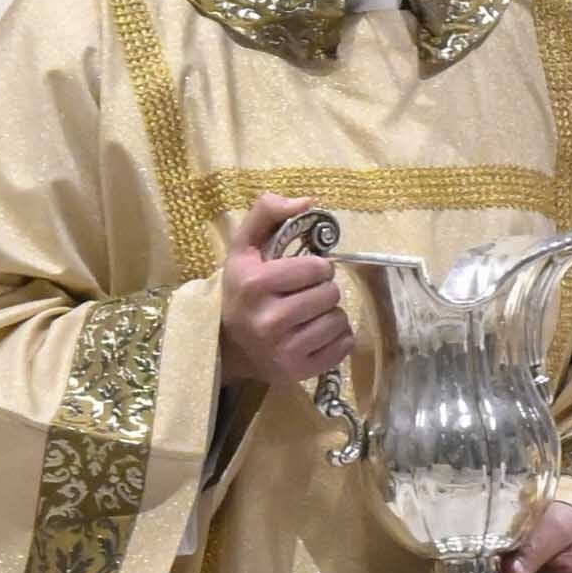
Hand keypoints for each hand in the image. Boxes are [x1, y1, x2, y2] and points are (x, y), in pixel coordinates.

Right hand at [215, 206, 352, 399]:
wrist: (227, 346)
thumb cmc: (241, 290)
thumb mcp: (244, 248)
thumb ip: (268, 213)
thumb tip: (308, 200)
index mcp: (254, 284)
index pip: (317, 267)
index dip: (315, 267)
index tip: (300, 274)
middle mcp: (268, 319)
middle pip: (330, 293)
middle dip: (321, 290)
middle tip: (303, 295)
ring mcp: (284, 350)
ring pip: (339, 319)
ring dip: (329, 313)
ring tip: (307, 315)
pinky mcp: (298, 372)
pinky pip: (344, 345)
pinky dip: (336, 337)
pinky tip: (314, 334)